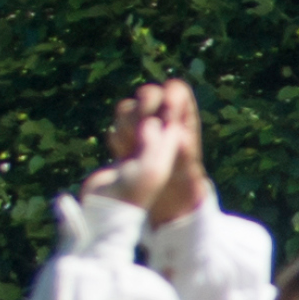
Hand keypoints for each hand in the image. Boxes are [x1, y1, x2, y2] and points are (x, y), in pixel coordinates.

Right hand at [83, 81, 213, 227]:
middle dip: (144, 106)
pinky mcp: (125, 145)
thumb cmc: (176, 187)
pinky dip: (118, 138)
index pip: (176, 91)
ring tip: (135, 145)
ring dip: (128, 123)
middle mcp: (163, 122)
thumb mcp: (179, 169)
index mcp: (182, 121)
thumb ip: (179, 150)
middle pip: (149, 94)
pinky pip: (115, 131)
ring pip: (128, 110)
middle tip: (146, 125)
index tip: (167, 107)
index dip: (170, 94)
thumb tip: (178, 132)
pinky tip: (125, 155)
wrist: (157, 207)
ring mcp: (142, 131)